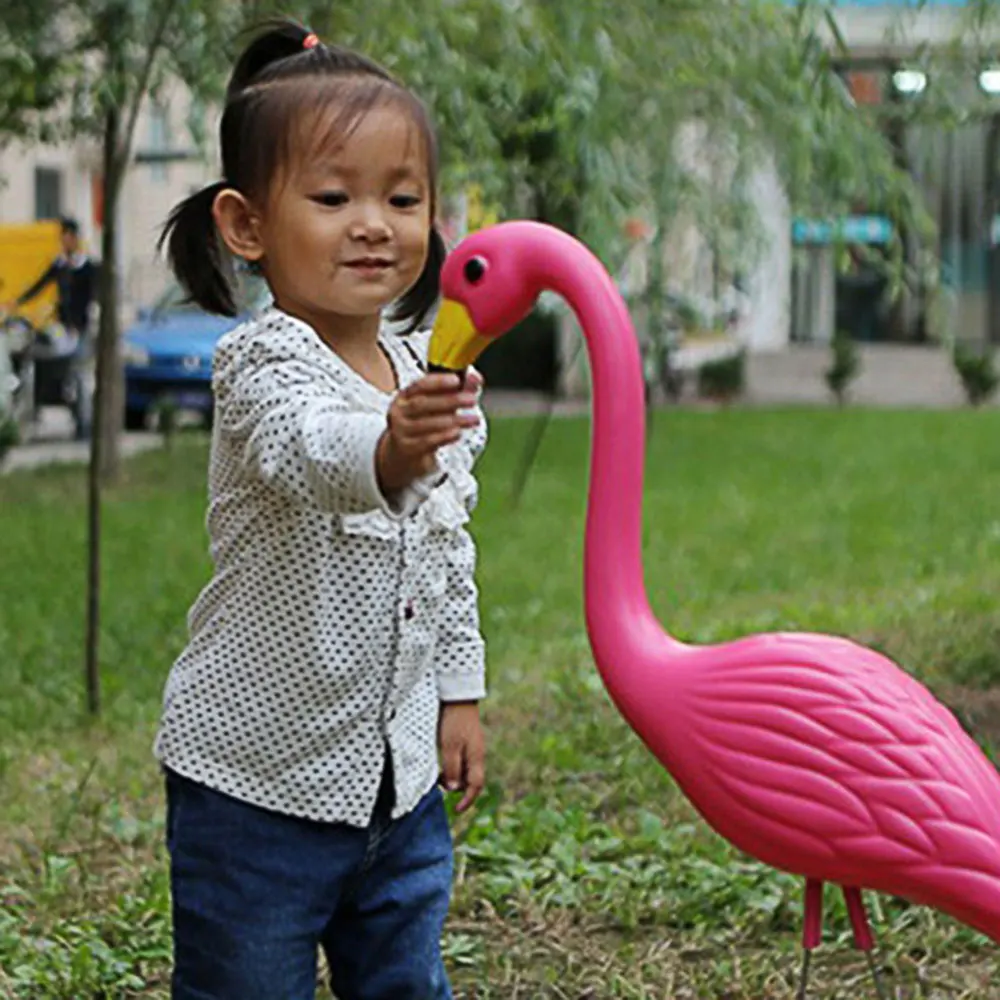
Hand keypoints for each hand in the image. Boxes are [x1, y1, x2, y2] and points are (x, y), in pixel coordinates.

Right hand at [377, 372, 480, 493]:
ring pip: (426, 423)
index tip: (457, 380)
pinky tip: (458, 433)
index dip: (438, 382)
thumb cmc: (426, 423)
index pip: (420, 385)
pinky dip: (444, 436)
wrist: (406, 455)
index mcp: (406, 396)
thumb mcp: (441, 405)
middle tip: (472, 400)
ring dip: (454, 420)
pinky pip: (427, 442)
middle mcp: (400, 412)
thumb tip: (476, 377)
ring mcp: (401, 431)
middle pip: (422, 403)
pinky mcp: (408, 449)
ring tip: (474, 419)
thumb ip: (459, 390)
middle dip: (450, 400)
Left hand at [438, 701, 485, 813]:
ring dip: (453, 776)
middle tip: (439, 784)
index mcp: (476, 757)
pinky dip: (452, 766)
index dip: (468, 801)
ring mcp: (472, 747)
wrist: (458, 695)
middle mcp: (476, 754)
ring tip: (437, 773)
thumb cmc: (453, 720)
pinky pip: (461, 760)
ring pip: (464, 770)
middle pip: (470, 780)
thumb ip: (452, 768)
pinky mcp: (465, 740)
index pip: (475, 785)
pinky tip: (441, 761)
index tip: (457, 811)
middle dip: (457, 788)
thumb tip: (454, 789)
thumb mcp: (449, 745)